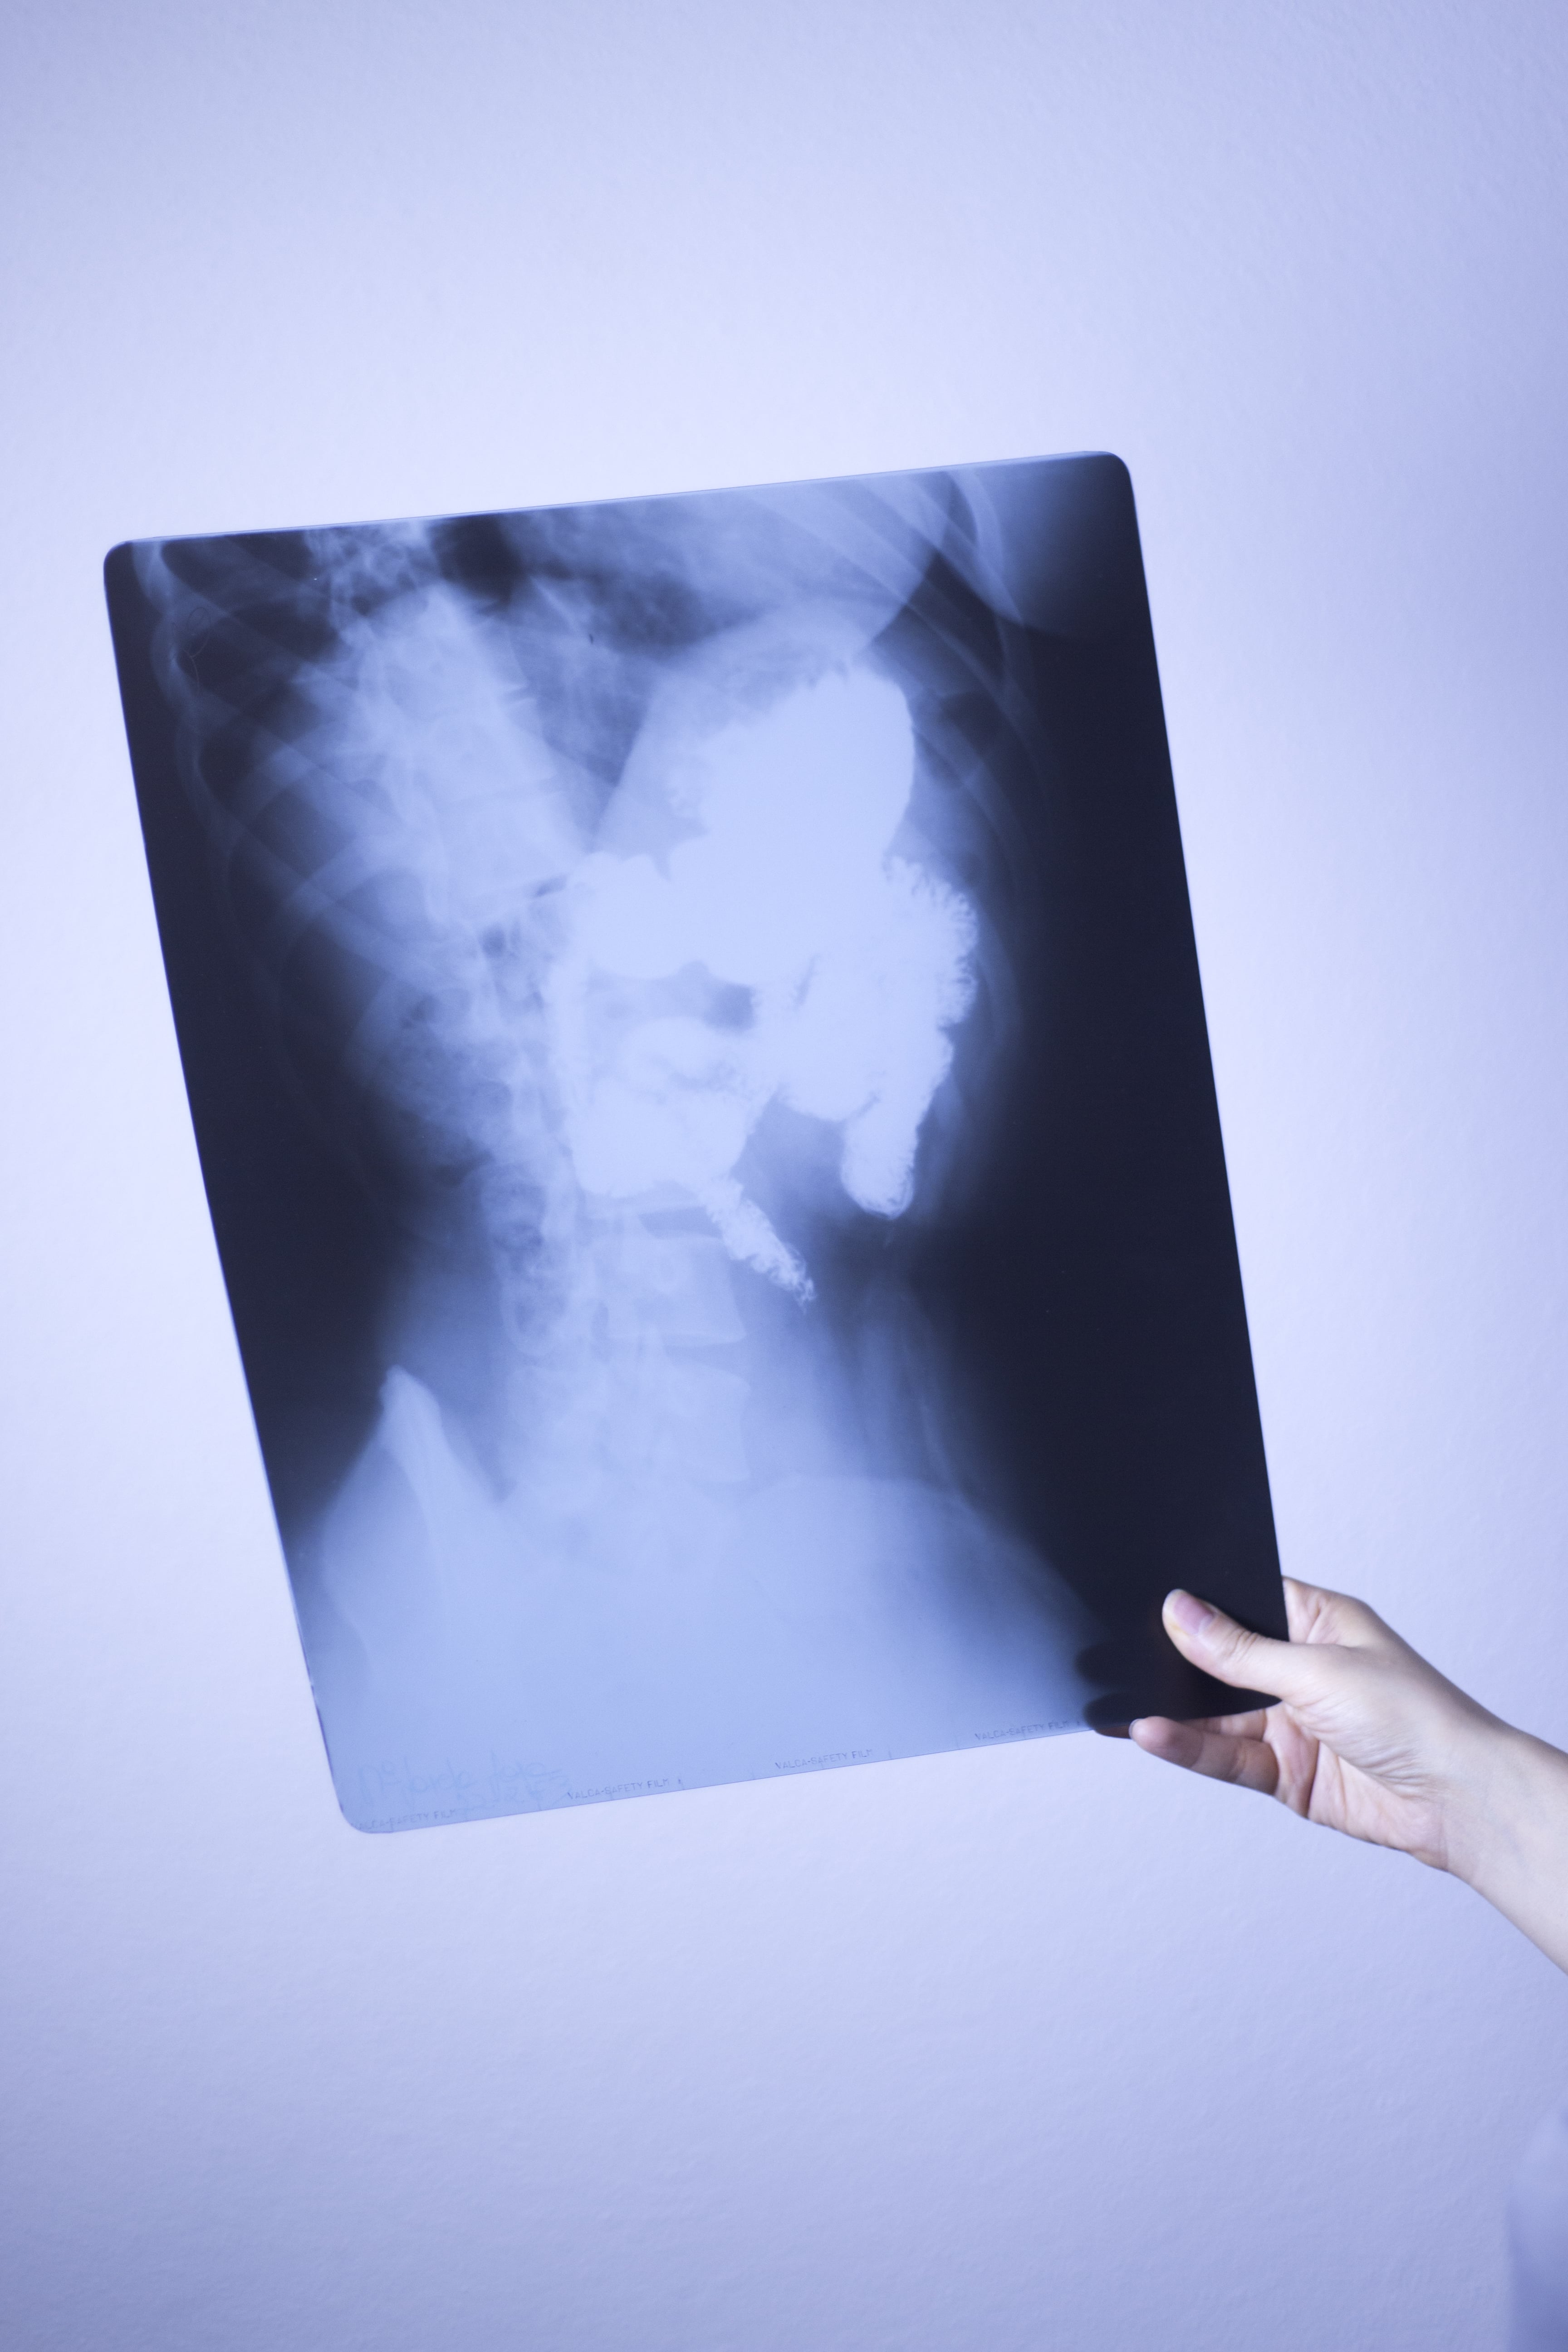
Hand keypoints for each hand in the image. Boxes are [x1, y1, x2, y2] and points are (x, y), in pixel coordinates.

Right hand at [1128, 1579, 1567, 1972]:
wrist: (1458, 1799)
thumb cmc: (1415, 1716)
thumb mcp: (1316, 1668)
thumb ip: (1240, 1651)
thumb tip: (1181, 1612)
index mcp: (1316, 1622)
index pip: (1243, 1601)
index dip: (1198, 1602)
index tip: (1147, 1598)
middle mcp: (1300, 1670)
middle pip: (1221, 1663)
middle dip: (1174, 1662)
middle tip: (1116, 1655)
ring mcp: (1291, 1723)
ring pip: (1216, 1715)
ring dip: (1172, 1711)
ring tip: (1121, 1704)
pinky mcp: (1285, 1773)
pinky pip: (1225, 1757)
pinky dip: (1187, 1748)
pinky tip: (1153, 1735)